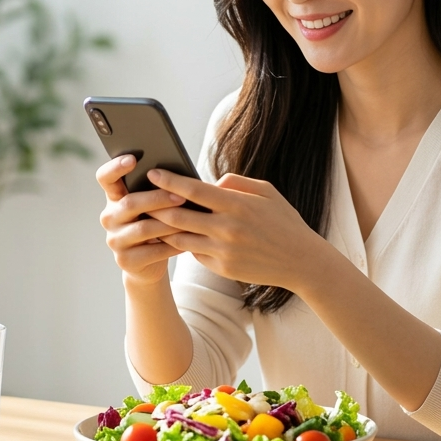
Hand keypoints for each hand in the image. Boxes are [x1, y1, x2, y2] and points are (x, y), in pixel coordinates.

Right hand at [96, 155, 187, 285]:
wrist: (150, 263)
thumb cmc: (160, 223)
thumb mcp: (157, 204)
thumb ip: (161, 188)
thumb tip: (182, 170)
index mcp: (115, 197)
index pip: (105, 177)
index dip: (116, 167)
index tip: (133, 159)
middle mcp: (110, 217)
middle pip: (129, 203)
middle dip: (158, 198)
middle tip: (182, 196)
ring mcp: (115, 240)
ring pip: (143, 228)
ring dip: (169, 223)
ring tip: (192, 218)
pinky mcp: (125, 261)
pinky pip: (151, 251)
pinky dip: (171, 245)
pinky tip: (188, 241)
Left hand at [146, 169, 324, 289]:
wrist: (300, 261)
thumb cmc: (284, 222)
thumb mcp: (267, 192)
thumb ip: (236, 183)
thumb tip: (210, 182)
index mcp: (237, 205)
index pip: (194, 190)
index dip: (169, 180)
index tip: (152, 172)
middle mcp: (227, 228)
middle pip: (179, 215)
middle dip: (156, 205)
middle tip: (140, 197)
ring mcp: (223, 251)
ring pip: (180, 238)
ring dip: (163, 228)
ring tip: (149, 217)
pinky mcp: (222, 268)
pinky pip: (193, 253)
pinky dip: (181, 244)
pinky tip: (171, 236)